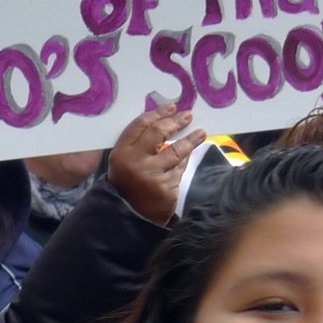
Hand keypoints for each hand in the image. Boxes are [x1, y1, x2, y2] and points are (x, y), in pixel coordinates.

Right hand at [109, 104, 205, 224]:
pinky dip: (185, 161)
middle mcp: (135, 162)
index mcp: (121, 152)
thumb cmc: (128, 183)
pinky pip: (180, 168)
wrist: (130, 215)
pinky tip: (189, 155)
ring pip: (176, 151)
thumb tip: (164, 120)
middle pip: (158, 133)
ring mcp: (152, 176)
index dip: (158, 113)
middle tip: (188, 115)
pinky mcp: (166, 188)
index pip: (141, 125)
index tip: (171, 107)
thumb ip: (138, 143)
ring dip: (191, 139)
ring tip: (201, 132)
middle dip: (175, 122)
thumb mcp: (124, 161)